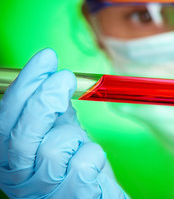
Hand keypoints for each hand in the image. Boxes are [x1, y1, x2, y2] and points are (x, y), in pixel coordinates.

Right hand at [0, 49, 128, 198]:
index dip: (24, 85)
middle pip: (20, 135)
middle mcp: (19, 177)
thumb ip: (50, 109)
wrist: (94, 194)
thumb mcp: (57, 131)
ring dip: (74, 137)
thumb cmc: (74, 162)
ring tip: (80, 143)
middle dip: (44, 100)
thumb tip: (51, 72)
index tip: (47, 57)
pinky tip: (92, 162)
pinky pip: (83, 165)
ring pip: (53, 148)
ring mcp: (44, 191)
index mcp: (10, 157)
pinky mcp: (73, 197)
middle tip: (65, 77)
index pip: (4, 119)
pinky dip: (93, 155)